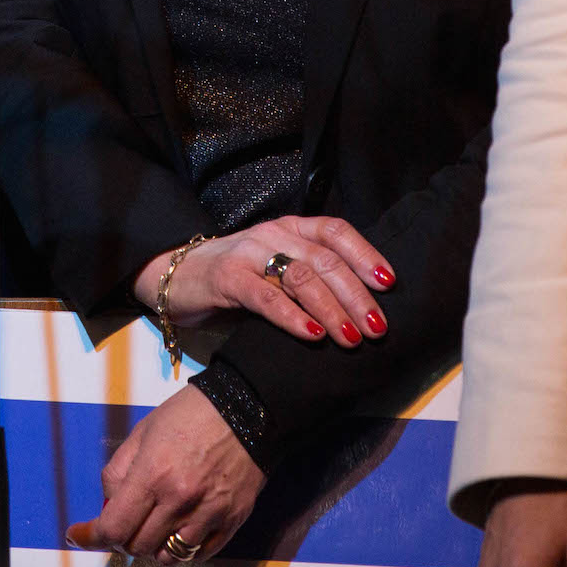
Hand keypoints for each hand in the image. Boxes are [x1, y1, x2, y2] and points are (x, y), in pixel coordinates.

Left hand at [64, 384, 263, 561]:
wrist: (247, 410)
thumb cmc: (190, 414)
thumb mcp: (143, 432)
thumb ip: (119, 470)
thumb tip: (109, 505)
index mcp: (153, 474)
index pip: (114, 527)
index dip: (90, 537)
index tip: (77, 536)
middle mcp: (180, 500)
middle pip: (138, 546)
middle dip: (123, 537)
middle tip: (125, 521)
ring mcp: (208, 514)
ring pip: (168, 557)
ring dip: (153, 547)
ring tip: (154, 526)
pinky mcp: (232, 521)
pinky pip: (199, 555)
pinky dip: (183, 549)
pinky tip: (180, 530)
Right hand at [144, 216, 393, 346]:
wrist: (176, 276)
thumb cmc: (237, 277)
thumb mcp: (277, 268)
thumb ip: (311, 277)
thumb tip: (363, 309)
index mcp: (291, 228)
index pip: (336, 231)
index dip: (365, 255)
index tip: (390, 284)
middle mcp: (274, 235)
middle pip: (325, 260)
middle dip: (356, 295)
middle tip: (377, 327)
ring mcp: (249, 253)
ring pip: (301, 277)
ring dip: (331, 310)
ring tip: (352, 338)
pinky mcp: (227, 278)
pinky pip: (266, 298)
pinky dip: (293, 317)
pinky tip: (312, 336)